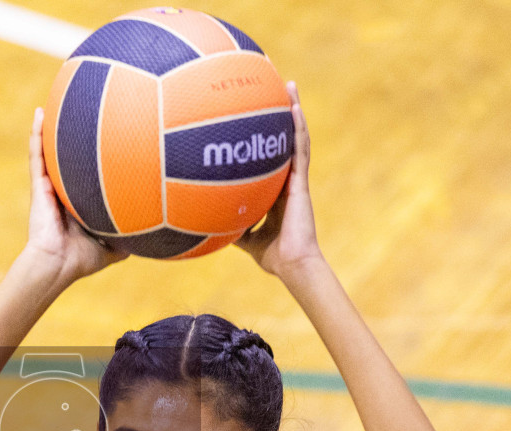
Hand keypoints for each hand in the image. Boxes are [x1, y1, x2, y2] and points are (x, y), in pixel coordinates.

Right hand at [19, 108, 125, 285]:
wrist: (57, 264)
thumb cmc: (81, 260)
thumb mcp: (112, 248)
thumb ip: (128, 240)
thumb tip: (154, 238)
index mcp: (78, 205)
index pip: (85, 180)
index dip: (91, 164)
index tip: (104, 143)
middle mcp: (63, 194)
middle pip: (66, 163)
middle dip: (69, 143)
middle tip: (79, 117)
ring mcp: (49, 188)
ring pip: (49, 154)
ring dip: (48, 130)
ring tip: (52, 107)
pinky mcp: (38, 187)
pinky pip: (37, 156)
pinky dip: (36, 135)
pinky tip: (39, 115)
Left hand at [237, 82, 325, 280]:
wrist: (291, 264)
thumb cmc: (273, 256)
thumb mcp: (245, 237)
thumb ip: (232, 226)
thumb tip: (209, 222)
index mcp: (277, 190)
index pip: (273, 157)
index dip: (270, 136)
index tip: (260, 115)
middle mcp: (288, 180)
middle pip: (286, 140)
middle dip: (283, 114)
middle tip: (276, 88)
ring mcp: (296, 179)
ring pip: (297, 138)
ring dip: (294, 111)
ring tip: (290, 86)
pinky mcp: (301, 183)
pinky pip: (300, 150)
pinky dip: (298, 128)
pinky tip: (294, 108)